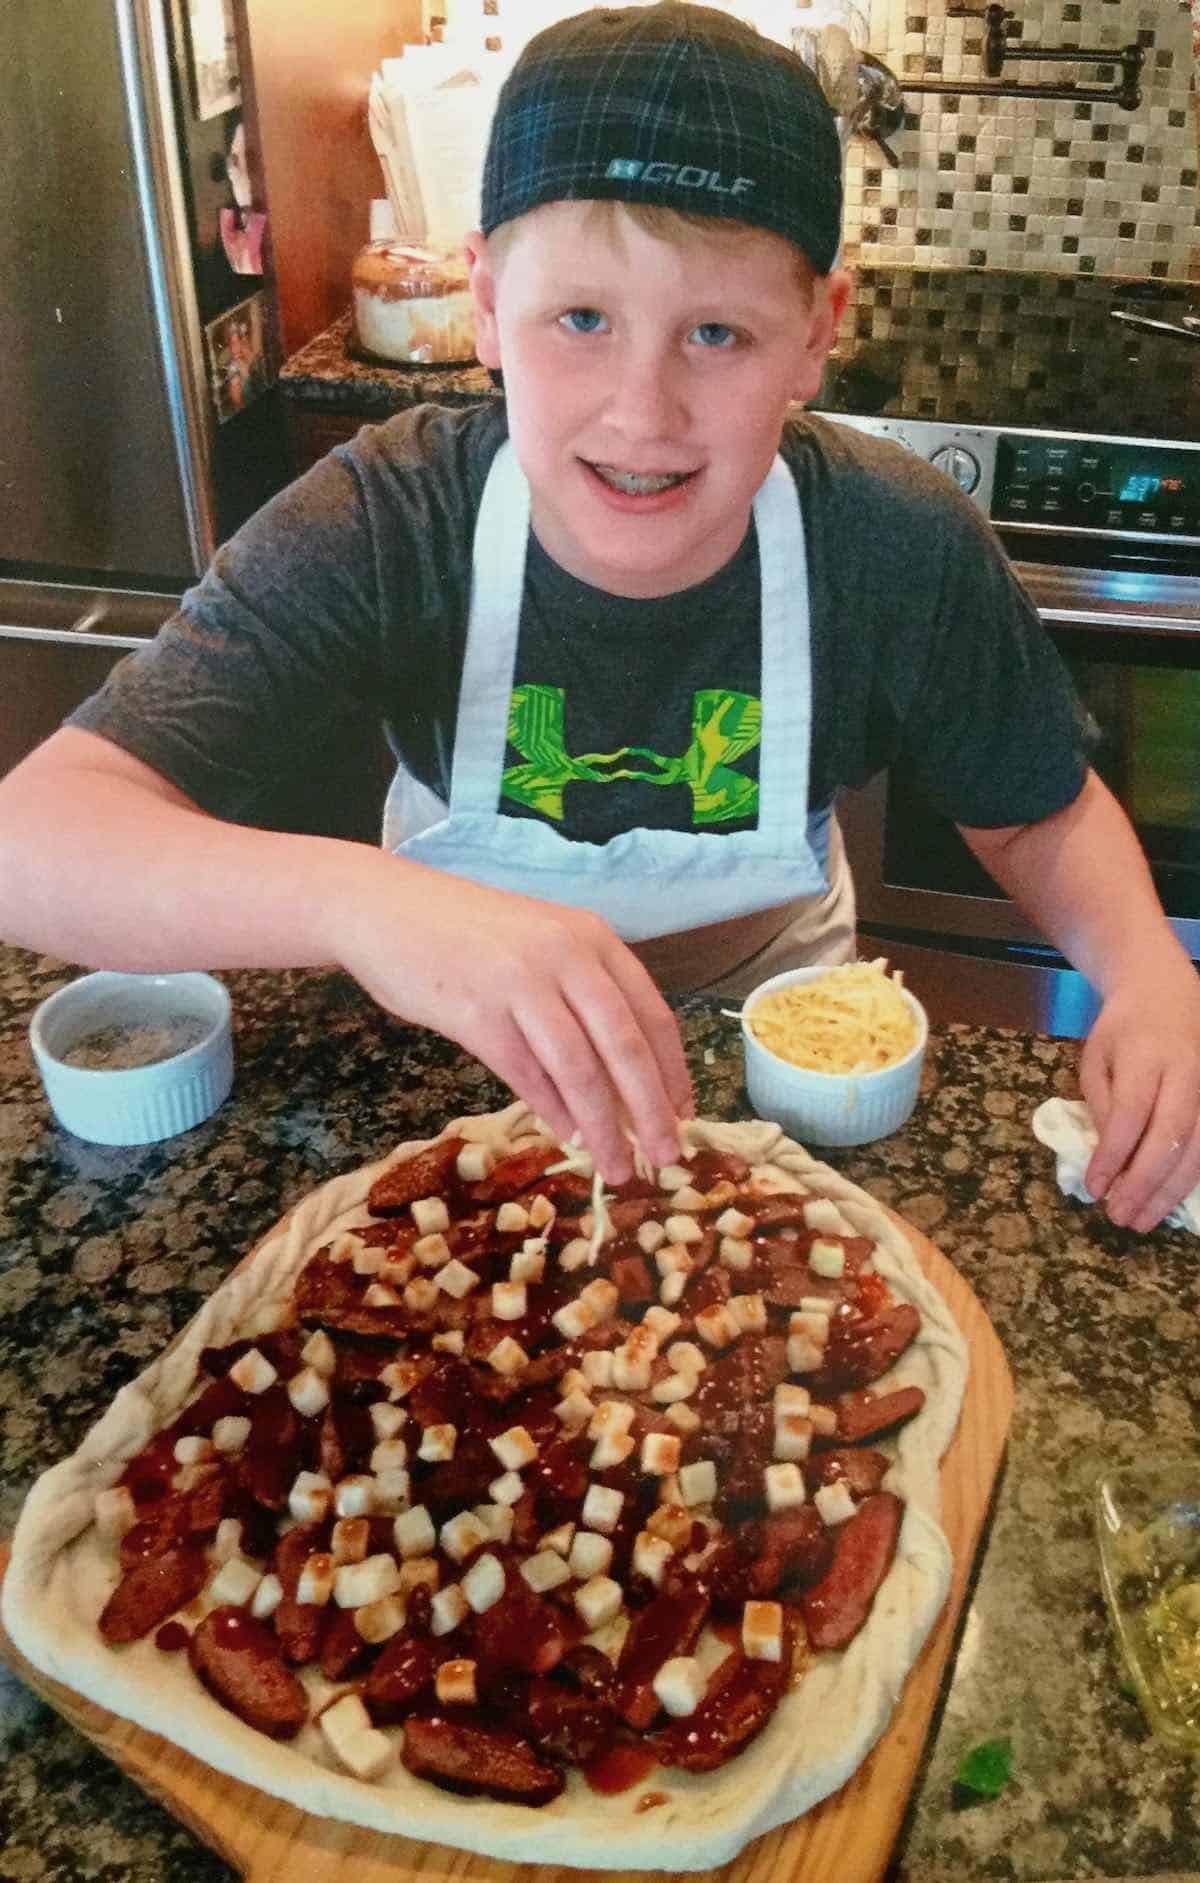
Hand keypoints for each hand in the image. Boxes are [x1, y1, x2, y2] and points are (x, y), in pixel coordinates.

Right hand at [333, 858, 692, 1183]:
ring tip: (619, 1166)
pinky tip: (568, 1137)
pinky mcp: (476, 1013)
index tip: (685, 1115)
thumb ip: (581, 1005)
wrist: (384, 909)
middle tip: (668, 1156)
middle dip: (652, 1110)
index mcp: (592, 940)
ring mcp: (520, 983)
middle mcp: (566, 956)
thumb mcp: (541, 950)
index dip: (673, 1072)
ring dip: (604, 1127)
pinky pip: (526, 1074)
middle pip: (625, 1046)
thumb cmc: (468, 935)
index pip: (652, 1015)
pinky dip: (552, 1111)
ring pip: (580, 1069)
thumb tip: (620, 1088)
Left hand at [1080, 954, 1199, 1230]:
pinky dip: (1187, 1180)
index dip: (1114, 1156)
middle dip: (1144, 1183)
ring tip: (1139, 1221)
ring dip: (1168, 1192)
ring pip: (1198, 1150)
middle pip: (1171, 1136)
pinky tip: (1165, 1202)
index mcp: (1148, 1055)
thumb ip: (1103, 1105)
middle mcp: (1188, 1073)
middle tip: (1118, 1216)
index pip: (1132, 1113)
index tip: (1094, 1189)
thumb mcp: (1097, 1058)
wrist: (1167, 994)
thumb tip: (1109, 1159)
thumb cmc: (1123, 1031)